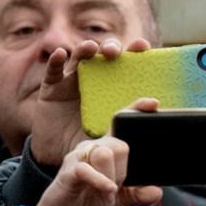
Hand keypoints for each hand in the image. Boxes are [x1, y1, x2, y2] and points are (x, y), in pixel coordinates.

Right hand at [24, 124, 163, 205]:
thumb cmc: (91, 201)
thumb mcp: (121, 199)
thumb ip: (139, 194)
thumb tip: (158, 191)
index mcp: (108, 149)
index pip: (121, 124)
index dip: (135, 111)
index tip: (154, 103)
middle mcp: (93, 147)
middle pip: (120, 144)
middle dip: (124, 170)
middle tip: (118, 187)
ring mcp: (79, 156)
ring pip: (105, 153)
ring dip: (114, 178)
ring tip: (109, 194)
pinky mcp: (68, 170)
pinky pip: (87, 169)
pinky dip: (102, 181)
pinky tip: (109, 192)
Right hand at [31, 36, 153, 167]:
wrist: (67, 159)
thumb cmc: (96, 145)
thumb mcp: (114, 132)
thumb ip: (131, 117)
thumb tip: (154, 103)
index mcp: (115, 88)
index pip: (127, 65)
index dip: (134, 52)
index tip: (143, 45)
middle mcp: (95, 80)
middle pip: (103, 56)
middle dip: (110, 48)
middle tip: (115, 52)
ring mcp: (72, 81)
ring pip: (79, 58)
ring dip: (85, 49)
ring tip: (91, 47)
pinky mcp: (52, 87)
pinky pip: (53, 71)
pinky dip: (56, 61)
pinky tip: (60, 54)